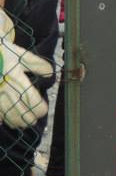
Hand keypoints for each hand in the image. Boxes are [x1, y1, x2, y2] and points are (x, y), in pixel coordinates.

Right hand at [0, 13, 52, 128]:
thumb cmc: (1, 52)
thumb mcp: (20, 54)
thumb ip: (36, 64)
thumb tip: (51, 73)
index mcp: (17, 78)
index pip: (32, 99)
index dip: (40, 108)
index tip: (43, 111)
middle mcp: (5, 89)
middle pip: (20, 111)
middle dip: (29, 118)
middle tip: (33, 120)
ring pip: (7, 114)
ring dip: (16, 121)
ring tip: (22, 123)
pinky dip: (1, 119)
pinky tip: (4, 122)